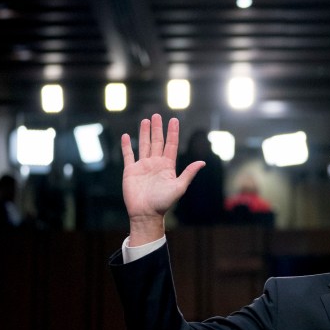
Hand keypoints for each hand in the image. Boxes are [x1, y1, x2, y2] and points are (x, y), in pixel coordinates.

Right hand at [120, 114, 204, 243]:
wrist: (146, 213)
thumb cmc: (163, 203)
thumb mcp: (179, 187)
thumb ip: (188, 173)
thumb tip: (202, 162)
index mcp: (167, 166)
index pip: (170, 145)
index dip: (172, 133)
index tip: (174, 120)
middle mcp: (155, 163)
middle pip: (157, 142)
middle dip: (158, 128)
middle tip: (157, 115)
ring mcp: (143, 166)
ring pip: (144, 145)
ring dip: (144, 133)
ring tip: (146, 121)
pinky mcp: (130, 171)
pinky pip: (128, 155)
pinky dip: (126, 146)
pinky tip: (126, 136)